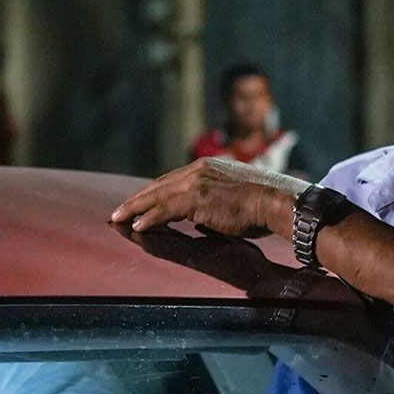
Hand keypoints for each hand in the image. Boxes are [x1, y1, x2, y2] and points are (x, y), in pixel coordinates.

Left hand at [111, 158, 307, 240]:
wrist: (276, 201)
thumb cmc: (262, 206)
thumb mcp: (233, 200)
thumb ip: (212, 207)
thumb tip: (199, 224)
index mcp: (207, 167)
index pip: (172, 180)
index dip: (153, 193)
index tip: (140, 202)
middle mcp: (199, 170)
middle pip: (159, 185)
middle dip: (137, 199)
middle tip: (118, 211)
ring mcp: (196, 182)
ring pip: (157, 196)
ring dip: (135, 209)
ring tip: (118, 219)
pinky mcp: (196, 199)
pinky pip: (165, 210)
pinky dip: (149, 218)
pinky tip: (137, 226)